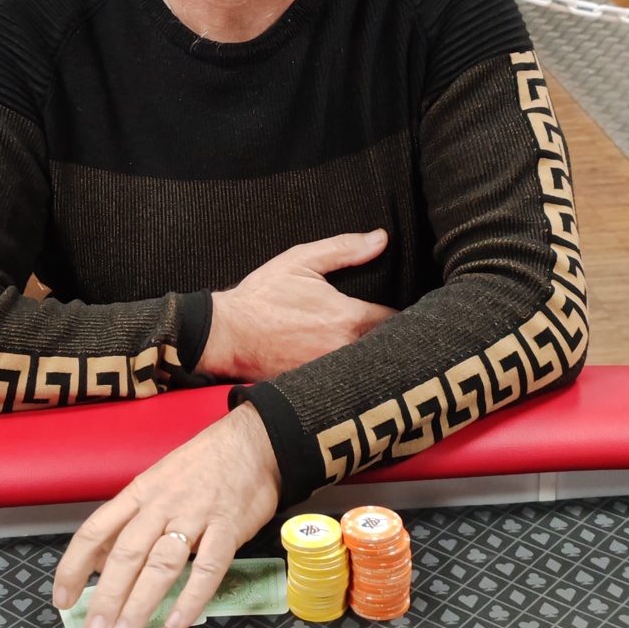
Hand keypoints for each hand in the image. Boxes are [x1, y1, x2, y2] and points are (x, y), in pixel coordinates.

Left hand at [52, 402, 280, 627]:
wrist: (251, 442)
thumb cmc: (202, 466)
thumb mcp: (156, 483)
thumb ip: (129, 522)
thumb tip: (97, 562)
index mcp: (139, 493)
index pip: (96, 529)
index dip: (75, 565)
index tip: (64, 598)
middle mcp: (161, 504)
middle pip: (126, 553)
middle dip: (107, 595)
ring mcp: (195, 515)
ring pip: (161, 563)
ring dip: (140, 603)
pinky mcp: (228, 527)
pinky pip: (208, 567)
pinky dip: (192, 597)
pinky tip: (177, 622)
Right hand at [199, 230, 397, 380]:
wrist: (226, 334)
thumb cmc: (261, 297)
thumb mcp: (301, 261)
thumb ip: (345, 249)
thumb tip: (381, 238)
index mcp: (348, 317)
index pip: (396, 320)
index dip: (402, 315)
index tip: (401, 310)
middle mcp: (345, 349)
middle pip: (387, 348)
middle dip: (391, 339)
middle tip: (390, 330)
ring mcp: (330, 373)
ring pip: (367, 367)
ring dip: (371, 359)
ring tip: (371, 349)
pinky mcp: (315, 389)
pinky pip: (344, 383)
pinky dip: (349, 376)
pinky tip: (346, 368)